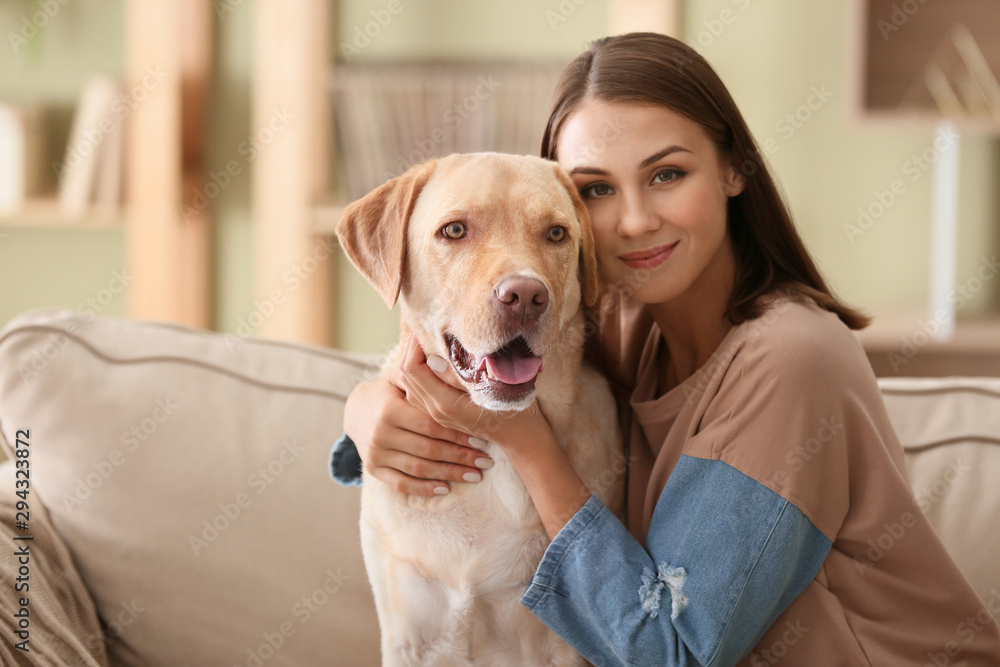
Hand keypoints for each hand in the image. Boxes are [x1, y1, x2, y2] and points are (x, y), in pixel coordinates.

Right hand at [343, 366, 492, 496]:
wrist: (357, 412)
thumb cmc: (389, 390)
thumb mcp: (401, 376)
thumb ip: (420, 366)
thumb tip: (438, 345)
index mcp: (390, 410)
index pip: (432, 425)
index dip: (458, 433)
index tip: (482, 439)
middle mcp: (380, 434)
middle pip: (429, 449)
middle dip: (460, 456)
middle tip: (487, 461)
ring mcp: (376, 454)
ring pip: (419, 469)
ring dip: (450, 474)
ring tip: (476, 475)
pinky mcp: (374, 469)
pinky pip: (402, 483)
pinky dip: (425, 488)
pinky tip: (447, 488)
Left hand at [396, 332, 553, 457]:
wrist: (519, 437)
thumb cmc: (511, 409)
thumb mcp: (489, 388)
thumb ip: (458, 375)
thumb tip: (431, 359)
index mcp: (444, 403)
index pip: (412, 369)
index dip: (414, 345)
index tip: (425, 328)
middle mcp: (435, 410)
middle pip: (406, 375)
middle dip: (411, 349)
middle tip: (423, 329)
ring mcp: (436, 414)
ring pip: (409, 383)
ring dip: (414, 360)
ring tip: (424, 341)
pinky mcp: (440, 413)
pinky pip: (418, 390)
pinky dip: (419, 373)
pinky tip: (430, 361)